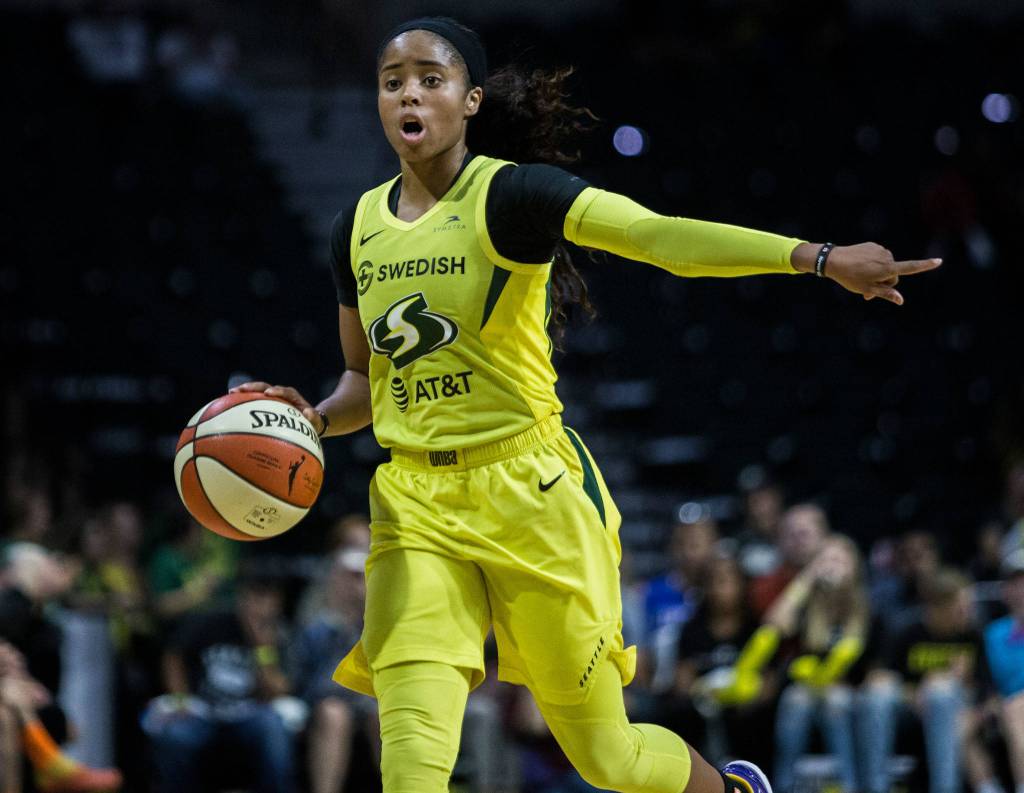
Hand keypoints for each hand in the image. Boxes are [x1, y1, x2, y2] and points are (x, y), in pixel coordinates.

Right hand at [230, 381, 324, 433]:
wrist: (307, 420)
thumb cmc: (311, 421)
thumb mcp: (315, 420)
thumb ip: (313, 417)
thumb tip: (308, 413)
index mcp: (292, 397)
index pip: (285, 391)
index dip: (277, 391)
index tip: (269, 393)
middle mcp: (280, 394)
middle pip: (266, 387)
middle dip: (254, 387)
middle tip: (241, 389)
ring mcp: (271, 398)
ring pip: (257, 392)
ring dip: (244, 391)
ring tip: (231, 393)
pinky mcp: (265, 403)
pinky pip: (253, 401)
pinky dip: (243, 401)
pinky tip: (229, 405)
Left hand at [794, 242, 940, 304]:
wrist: (833, 260)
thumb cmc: (850, 278)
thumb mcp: (867, 289)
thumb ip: (886, 293)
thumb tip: (901, 300)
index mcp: (887, 268)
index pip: (910, 267)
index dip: (925, 265)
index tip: (939, 260)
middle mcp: (886, 256)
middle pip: (894, 274)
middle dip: (884, 282)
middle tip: (867, 292)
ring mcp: (880, 249)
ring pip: (886, 265)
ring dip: (878, 273)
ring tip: (861, 277)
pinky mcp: (873, 245)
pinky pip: (878, 257)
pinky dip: (872, 263)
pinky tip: (859, 266)